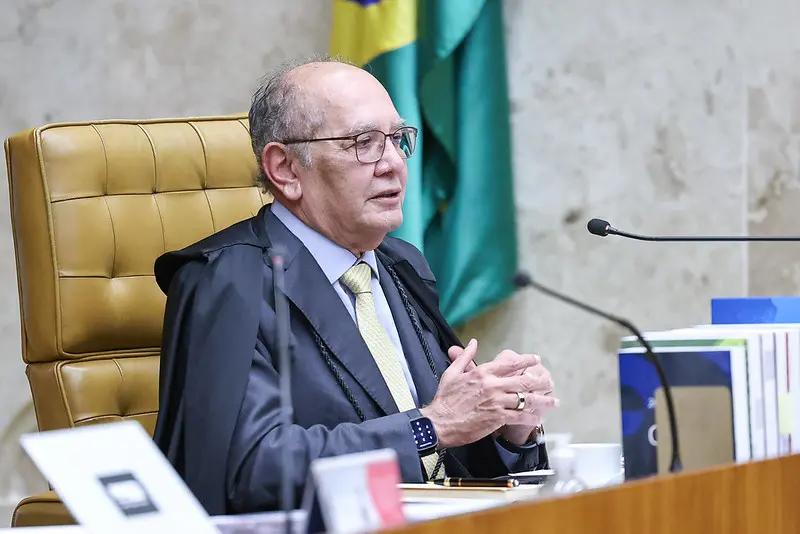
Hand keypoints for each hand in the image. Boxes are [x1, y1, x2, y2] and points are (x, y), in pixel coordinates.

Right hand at [419, 339, 551, 448]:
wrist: (439, 422)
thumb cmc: (444, 399)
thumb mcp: (452, 373)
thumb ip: (465, 356)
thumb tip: (473, 342)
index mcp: (482, 373)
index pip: (509, 363)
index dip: (526, 360)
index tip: (535, 359)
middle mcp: (492, 385)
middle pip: (523, 380)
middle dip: (540, 380)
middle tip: (549, 381)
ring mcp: (496, 402)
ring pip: (525, 399)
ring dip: (542, 400)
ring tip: (553, 401)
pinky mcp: (497, 418)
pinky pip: (519, 416)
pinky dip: (531, 418)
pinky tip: (538, 419)